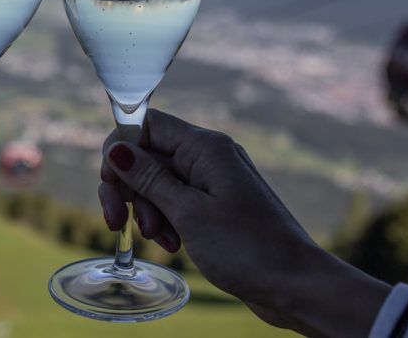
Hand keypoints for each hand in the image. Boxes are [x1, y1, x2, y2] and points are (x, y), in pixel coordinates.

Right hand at [98, 110, 389, 337]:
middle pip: (146, 154)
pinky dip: (165, 220)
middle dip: (129, 189)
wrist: (295, 284)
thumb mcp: (188, 213)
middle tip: (119, 223)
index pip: (144, 124)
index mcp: (205, 147)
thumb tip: (115, 148)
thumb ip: (149, 178)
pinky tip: (173, 245)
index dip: (120, 149)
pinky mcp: (215, 203)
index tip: (112, 185)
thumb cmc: (248, 248)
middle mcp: (208, 155)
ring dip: (147, 210)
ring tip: (161, 241)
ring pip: (157, 181)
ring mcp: (212, 180)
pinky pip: (175, 200)